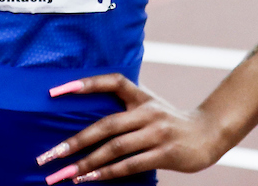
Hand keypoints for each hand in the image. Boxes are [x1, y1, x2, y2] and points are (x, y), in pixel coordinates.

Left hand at [38, 74, 222, 182]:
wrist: (208, 134)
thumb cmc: (169, 122)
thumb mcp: (148, 107)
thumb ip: (123, 109)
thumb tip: (84, 121)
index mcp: (141, 96)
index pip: (111, 81)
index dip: (85, 84)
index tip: (54, 92)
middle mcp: (147, 111)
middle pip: (105, 125)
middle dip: (74, 142)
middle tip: (49, 156)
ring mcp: (157, 133)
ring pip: (115, 148)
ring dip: (87, 163)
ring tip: (64, 175)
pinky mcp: (165, 153)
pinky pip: (130, 165)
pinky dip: (107, 173)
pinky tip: (89, 179)